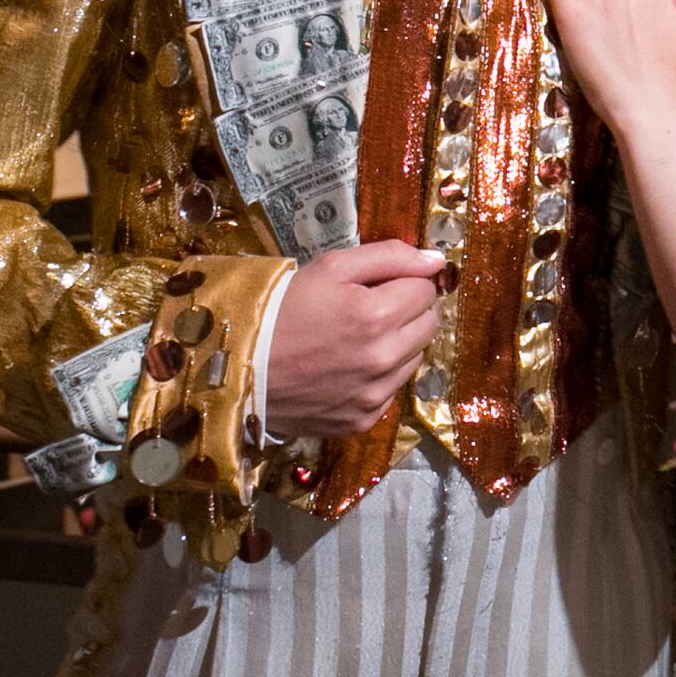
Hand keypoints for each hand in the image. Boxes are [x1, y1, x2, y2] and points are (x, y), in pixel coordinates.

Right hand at [261, 242, 447, 436]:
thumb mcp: (331, 267)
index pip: (426, 289)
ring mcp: (374, 395)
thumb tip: (437, 260)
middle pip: (429, 324)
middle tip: (371, 309)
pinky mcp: (363, 420)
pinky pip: (392, 391)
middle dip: (408, 311)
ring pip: (415, 358)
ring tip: (357, 339)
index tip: (378, 286)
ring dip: (398, 345)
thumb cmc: (283, 309)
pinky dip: (379, 377)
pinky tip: (348, 368)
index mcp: (377, 316)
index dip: (404, 281)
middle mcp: (383, 359)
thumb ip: (390, 256)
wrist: (239, 369)